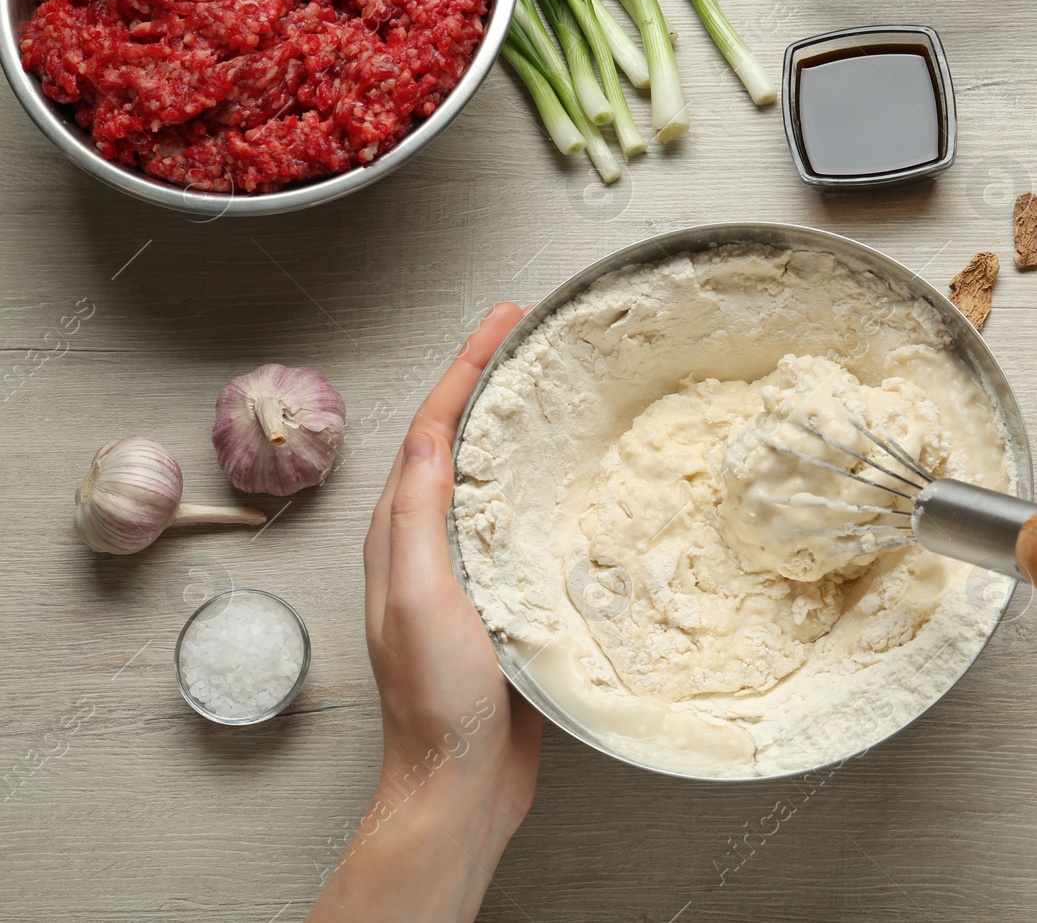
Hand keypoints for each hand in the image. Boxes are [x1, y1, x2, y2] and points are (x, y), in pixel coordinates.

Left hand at [309, 303, 539, 922]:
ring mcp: (464, 568)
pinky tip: (572, 475)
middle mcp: (427, 541)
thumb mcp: (419, 598)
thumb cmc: (437, 700)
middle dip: (491, 378)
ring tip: (556, 385)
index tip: (505, 318)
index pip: (432, 425)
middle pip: (458, 437)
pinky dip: (541, 479)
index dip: (468, 365)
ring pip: (489, 474)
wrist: (461, 782)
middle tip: (533, 334)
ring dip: (517, 423)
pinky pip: (518, 517)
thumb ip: (418, 517)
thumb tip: (428, 430)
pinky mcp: (500, 594)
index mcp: (401, 533)